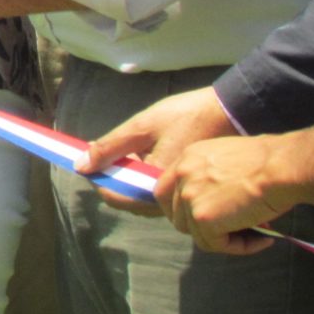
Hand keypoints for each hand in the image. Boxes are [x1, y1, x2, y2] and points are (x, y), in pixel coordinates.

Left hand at [77, 85, 240, 215]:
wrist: (232, 113)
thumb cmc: (188, 117)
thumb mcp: (143, 126)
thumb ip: (111, 147)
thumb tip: (81, 166)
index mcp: (155, 186)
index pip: (116, 196)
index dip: (98, 178)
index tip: (90, 158)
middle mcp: (168, 200)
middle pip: (128, 198)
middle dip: (113, 176)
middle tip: (109, 150)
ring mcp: (179, 196)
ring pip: (142, 195)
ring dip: (128, 175)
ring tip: (129, 149)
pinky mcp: (186, 188)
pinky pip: (157, 190)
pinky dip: (144, 175)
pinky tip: (146, 153)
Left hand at [157, 134, 288, 255]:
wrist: (283, 167)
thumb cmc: (271, 163)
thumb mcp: (230, 161)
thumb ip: (212, 180)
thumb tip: (217, 208)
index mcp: (188, 158)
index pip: (166, 191)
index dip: (181, 210)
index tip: (203, 220)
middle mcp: (183, 175)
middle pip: (178, 217)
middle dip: (203, 229)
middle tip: (234, 230)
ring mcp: (190, 197)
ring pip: (198, 235)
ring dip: (225, 239)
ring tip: (256, 235)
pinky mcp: (203, 218)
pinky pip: (216, 245)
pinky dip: (239, 247)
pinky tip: (262, 240)